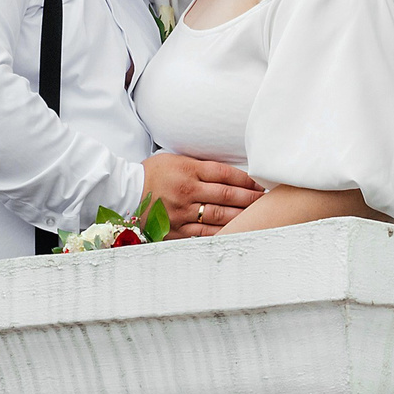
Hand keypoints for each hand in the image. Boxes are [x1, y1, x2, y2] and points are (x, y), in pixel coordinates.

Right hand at [143, 151, 261, 238]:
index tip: (261, 183)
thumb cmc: (154, 173)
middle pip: (228, 195)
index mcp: (188, 170)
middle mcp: (187, 191)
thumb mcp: (177, 160)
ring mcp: (183, 212)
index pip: (226, 174)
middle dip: (251, 198)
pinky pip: (206, 233)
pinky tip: (238, 231)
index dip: (247, 180)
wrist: (126, 192)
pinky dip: (224, 232)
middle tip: (268, 200)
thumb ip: (202, 167)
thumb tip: (232, 175)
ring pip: (220, 215)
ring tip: (258, 216)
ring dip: (243, 216)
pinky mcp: (177, 230)